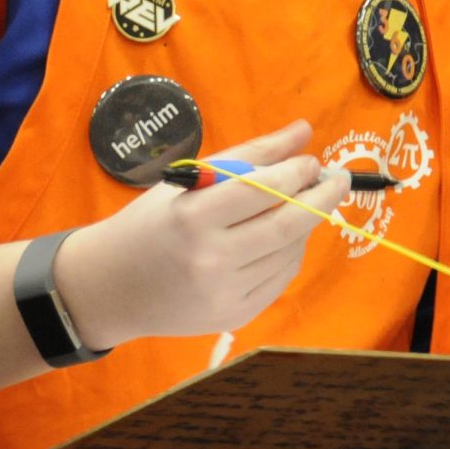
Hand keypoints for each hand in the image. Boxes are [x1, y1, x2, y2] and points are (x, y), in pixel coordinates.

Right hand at [53, 120, 348, 348]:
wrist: (111, 288)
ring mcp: (223, 295)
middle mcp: (210, 260)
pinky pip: (280, 278)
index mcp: (192, 219)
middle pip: (287, 225)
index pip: (263, 190)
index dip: (297, 172)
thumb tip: (303, 131)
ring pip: (289, 252)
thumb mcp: (189, 180)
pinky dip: (292, 252)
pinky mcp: (233, 317)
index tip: (313, 159)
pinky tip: (287, 236)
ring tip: (306, 203)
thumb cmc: (152, 222)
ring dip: (307, 223)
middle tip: (338, 178)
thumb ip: (249, 154)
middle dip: (322, 197)